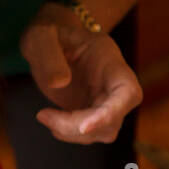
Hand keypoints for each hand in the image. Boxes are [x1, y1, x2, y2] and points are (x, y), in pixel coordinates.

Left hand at [19, 5, 142, 144]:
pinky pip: (89, 134)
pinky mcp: (92, 112)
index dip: (113, 113)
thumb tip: (59, 83)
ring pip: (104, 132)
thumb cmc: (47, 35)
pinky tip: (49, 119)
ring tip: (44, 116)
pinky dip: (67, 133)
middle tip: (43, 116)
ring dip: (71, 133)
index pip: (128, 92)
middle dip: (78, 127)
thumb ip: (48, 56)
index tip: (84, 127)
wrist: (48, 42)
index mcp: (109, 61)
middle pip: (114, 119)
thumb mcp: (40, 37)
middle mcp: (114, 84)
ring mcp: (105, 100)